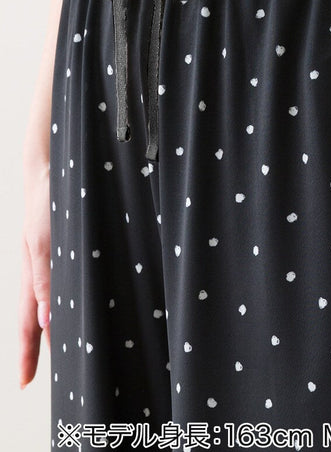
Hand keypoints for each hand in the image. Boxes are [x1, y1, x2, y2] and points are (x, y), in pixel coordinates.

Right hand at [18, 157, 51, 388]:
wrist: (56, 171)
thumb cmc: (47, 205)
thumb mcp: (44, 243)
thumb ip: (44, 281)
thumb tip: (44, 322)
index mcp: (30, 276)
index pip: (26, 325)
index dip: (27, 353)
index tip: (24, 384)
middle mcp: (40, 274)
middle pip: (35, 320)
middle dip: (36, 348)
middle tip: (35, 379)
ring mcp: (51, 263)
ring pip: (53, 304)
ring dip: (57, 328)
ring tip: (66, 352)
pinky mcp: (67, 252)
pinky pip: (68, 284)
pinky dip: (71, 302)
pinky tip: (81, 308)